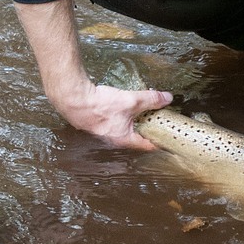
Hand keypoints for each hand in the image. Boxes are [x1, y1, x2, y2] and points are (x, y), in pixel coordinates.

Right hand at [50, 83, 172, 149]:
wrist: (74, 100)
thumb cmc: (100, 105)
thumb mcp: (131, 101)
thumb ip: (151, 100)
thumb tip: (167, 98)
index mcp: (124, 139)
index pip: (147, 145)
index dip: (160, 140)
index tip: (169, 136)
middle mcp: (113, 140)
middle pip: (136, 138)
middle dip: (147, 130)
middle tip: (159, 121)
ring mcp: (103, 133)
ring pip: (124, 130)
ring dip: (134, 123)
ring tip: (143, 113)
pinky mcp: (96, 124)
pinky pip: (114, 123)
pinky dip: (122, 118)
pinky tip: (123, 108)